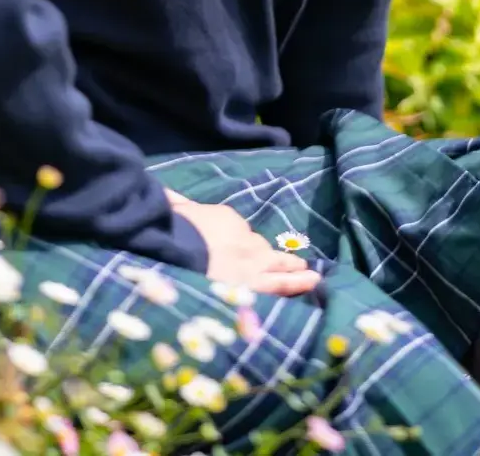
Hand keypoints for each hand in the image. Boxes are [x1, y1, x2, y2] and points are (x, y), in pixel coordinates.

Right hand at [165, 189, 320, 295]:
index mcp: (225, 219)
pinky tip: (313, 282)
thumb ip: (176, 203)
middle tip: (289, 261)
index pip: (239, 230)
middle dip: (270, 256)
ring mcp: (254, 263)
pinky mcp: (258, 284)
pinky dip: (297, 282)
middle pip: (260, 247)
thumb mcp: (175, 210)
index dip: (241, 240)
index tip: (240, 247)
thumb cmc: (174, 229)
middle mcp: (244, 239)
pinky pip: (281, 284)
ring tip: (311, 274)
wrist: (180, 251)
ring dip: (294, 269)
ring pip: (278, 265)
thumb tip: (167, 194)